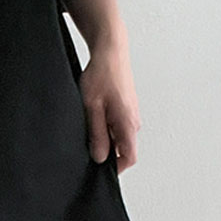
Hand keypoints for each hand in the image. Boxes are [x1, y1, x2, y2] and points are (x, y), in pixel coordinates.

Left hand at [77, 29, 140, 173]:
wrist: (110, 50)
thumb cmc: (101, 75)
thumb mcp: (91, 107)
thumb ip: (96, 134)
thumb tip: (100, 158)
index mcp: (128, 122)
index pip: (129, 157)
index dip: (115, 168)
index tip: (99, 170)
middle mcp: (134, 120)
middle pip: (123, 149)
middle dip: (106, 152)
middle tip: (86, 144)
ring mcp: (131, 114)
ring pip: (118, 137)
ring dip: (104, 137)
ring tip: (88, 124)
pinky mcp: (126, 108)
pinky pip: (117, 126)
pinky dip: (105, 127)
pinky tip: (92, 116)